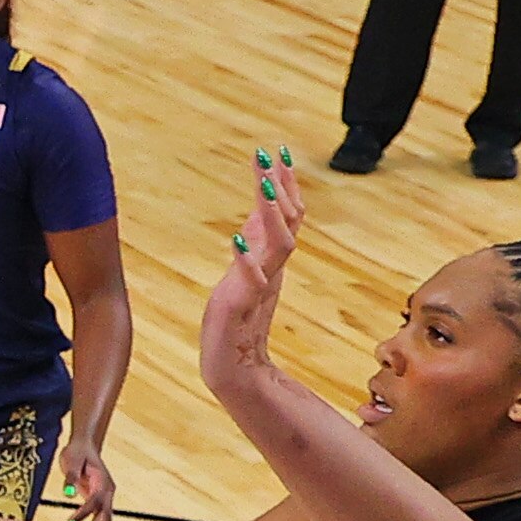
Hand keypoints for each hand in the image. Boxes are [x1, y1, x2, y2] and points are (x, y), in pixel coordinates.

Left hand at [56, 430, 115, 520]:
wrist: (84, 446)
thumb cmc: (76, 452)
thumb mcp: (71, 461)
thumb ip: (70, 477)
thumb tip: (67, 494)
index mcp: (102, 481)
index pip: (94, 502)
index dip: (83, 514)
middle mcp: (107, 491)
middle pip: (106, 516)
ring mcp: (105, 496)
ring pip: (105, 520)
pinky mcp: (99, 500)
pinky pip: (99, 518)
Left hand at [199, 147, 305, 382]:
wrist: (233, 368)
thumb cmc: (237, 324)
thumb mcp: (245, 274)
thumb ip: (255, 245)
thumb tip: (258, 211)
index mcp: (271, 261)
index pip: (287, 216)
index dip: (286, 185)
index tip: (280, 152)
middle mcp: (270, 270)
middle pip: (288, 223)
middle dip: (282, 188)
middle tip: (273, 155)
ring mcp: (259, 289)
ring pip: (278, 247)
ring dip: (272, 216)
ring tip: (264, 188)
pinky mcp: (242, 309)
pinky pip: (251, 283)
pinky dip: (247, 262)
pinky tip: (237, 241)